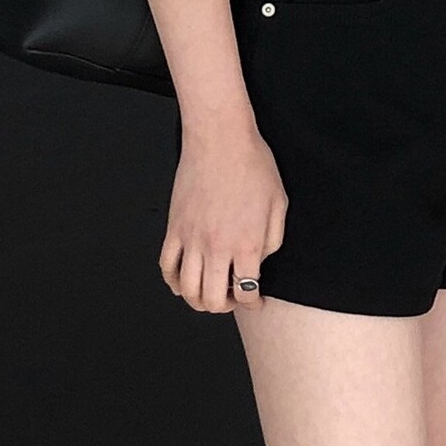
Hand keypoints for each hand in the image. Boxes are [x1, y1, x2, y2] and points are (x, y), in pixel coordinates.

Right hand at [159, 119, 287, 313]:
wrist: (220, 140)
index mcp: (247, 244)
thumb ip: (273, 239)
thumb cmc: (253, 165)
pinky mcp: (174, 227)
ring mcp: (192, 239)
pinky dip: (173, 281)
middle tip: (230, 298)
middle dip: (224, 306)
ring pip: (187, 289)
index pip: (246, 293)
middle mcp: (217, 247)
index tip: (255, 300)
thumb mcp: (279, 203)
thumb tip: (260, 261)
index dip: (252, 302)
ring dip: (198, 300)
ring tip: (208, 293)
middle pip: (212, 299)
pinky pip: (167, 266)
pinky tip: (184, 280)